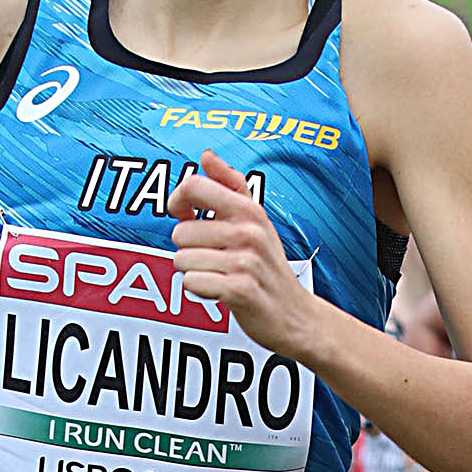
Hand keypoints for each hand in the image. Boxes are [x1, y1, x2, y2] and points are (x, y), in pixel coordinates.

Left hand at [168, 151, 313, 356]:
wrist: (294, 315)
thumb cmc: (268, 266)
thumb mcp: (257, 220)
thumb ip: (230, 184)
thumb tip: (207, 156)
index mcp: (249, 210)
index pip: (194, 185)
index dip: (177, 201)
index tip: (184, 215)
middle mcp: (248, 232)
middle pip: (180, 231)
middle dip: (188, 250)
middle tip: (214, 259)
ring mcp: (245, 261)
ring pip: (182, 260)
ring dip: (194, 272)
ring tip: (219, 275)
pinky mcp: (239, 290)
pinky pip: (192, 283)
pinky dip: (200, 290)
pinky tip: (220, 292)